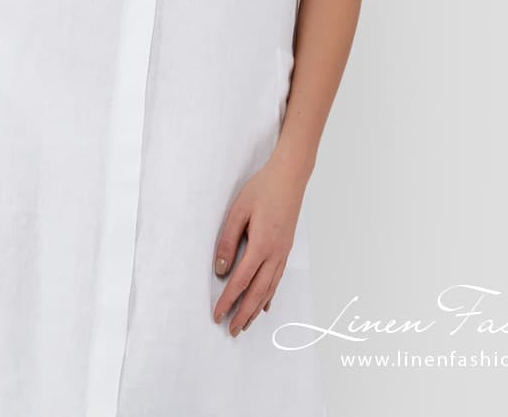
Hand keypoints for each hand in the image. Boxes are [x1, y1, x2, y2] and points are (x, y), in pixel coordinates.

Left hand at [212, 157, 304, 335]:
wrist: (290, 176)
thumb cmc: (262, 189)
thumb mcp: (238, 211)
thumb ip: (228, 241)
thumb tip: (220, 269)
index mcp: (261, 245)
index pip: (241, 281)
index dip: (228, 300)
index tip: (217, 314)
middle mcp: (275, 254)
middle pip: (258, 293)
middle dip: (243, 314)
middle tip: (232, 331)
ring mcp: (283, 252)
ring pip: (270, 289)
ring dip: (256, 309)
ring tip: (246, 324)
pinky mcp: (286, 248)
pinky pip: (278, 278)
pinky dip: (270, 294)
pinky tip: (265, 304)